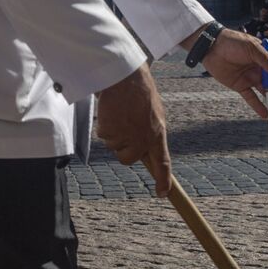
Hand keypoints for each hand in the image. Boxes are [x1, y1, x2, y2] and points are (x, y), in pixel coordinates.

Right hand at [96, 65, 171, 197]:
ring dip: (113, 131)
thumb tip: (145, 150)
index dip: (164, 180)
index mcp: (158, 133)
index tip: (163, 193)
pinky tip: (111, 109)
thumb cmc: (139, 90)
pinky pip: (103, 134)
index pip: (163, 163)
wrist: (124, 75)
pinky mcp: (109, 130)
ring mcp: (125, 136)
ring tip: (119, 111)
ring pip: (113, 145)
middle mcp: (142, 138)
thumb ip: (151, 132)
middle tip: (124, 128)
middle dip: (123, 148)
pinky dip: (104, 123)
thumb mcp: (153, 113)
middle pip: (128, 158)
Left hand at [196, 28, 267, 117]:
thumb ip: (266, 61)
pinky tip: (265, 114)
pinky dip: (258, 106)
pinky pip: (251, 98)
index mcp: (265, 56)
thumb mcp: (252, 48)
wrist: (210, 47)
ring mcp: (250, 77)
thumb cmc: (232, 42)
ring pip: (266, 91)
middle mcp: (259, 68)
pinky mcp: (240, 85)